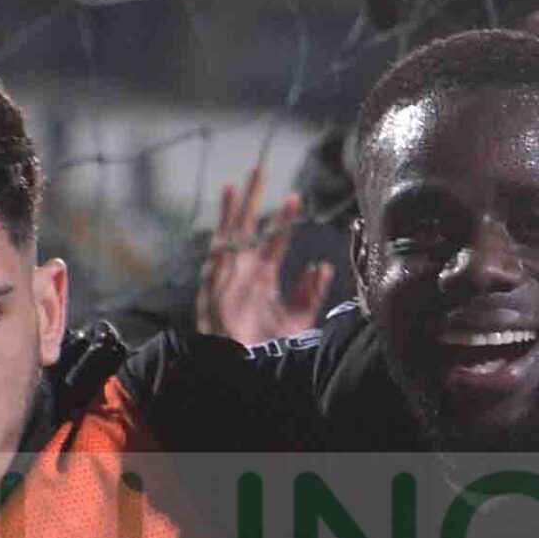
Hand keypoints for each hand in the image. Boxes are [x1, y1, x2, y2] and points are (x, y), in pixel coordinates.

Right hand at [197, 168, 329, 343]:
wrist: (251, 366)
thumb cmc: (271, 346)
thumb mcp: (298, 317)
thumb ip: (309, 292)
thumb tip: (322, 266)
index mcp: (262, 278)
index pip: (273, 240)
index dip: (282, 219)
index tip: (294, 196)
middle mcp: (243, 273)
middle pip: (247, 229)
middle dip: (252, 201)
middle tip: (258, 171)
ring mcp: (228, 277)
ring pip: (229, 236)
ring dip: (233, 210)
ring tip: (237, 183)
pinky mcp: (216, 287)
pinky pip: (217, 255)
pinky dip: (220, 232)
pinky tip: (224, 215)